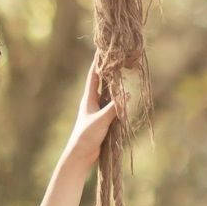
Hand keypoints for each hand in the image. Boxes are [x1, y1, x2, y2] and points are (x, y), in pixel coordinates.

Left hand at [64, 51, 128, 166]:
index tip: (101, 50)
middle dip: (108, 71)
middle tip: (116, 59)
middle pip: (102, 83)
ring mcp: (97, 112)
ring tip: (122, 74)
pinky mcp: (102, 121)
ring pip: (108, 95)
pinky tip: (125, 99)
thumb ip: (114, 108)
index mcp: (88, 99)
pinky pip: (112, 107)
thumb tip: (127, 95)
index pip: (93, 76)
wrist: (80, 155)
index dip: (97, 63)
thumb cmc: (86, 136)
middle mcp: (92, 103)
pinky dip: (119, 102)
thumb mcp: (101, 120)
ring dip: (115, 86)